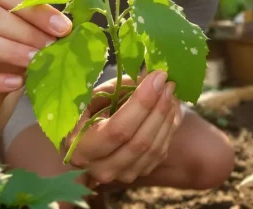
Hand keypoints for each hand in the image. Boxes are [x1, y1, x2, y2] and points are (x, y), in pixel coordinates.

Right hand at [0, 0, 71, 115]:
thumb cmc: (4, 52)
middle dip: (25, 31)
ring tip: (36, 62)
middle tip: (51, 47)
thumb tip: (66, 25)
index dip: (35, 9)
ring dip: (9, 51)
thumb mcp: (19, 33)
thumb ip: (34, 24)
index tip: (64, 28)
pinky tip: (16, 83)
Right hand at [66, 70, 182, 184]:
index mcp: (81, 148)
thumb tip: (151, 77)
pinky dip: (169, 127)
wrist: (88, 141)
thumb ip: (119, 89)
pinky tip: (171, 107)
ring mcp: (122, 175)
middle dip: (158, 108)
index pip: (118, 129)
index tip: (157, 77)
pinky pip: (161, 152)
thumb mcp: (94, 97)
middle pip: (140, 141)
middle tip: (168, 83)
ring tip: (171, 92)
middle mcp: (101, 169)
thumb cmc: (88, 113)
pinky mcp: (139, 173)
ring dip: (166, 116)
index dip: (141, 103)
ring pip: (154, 148)